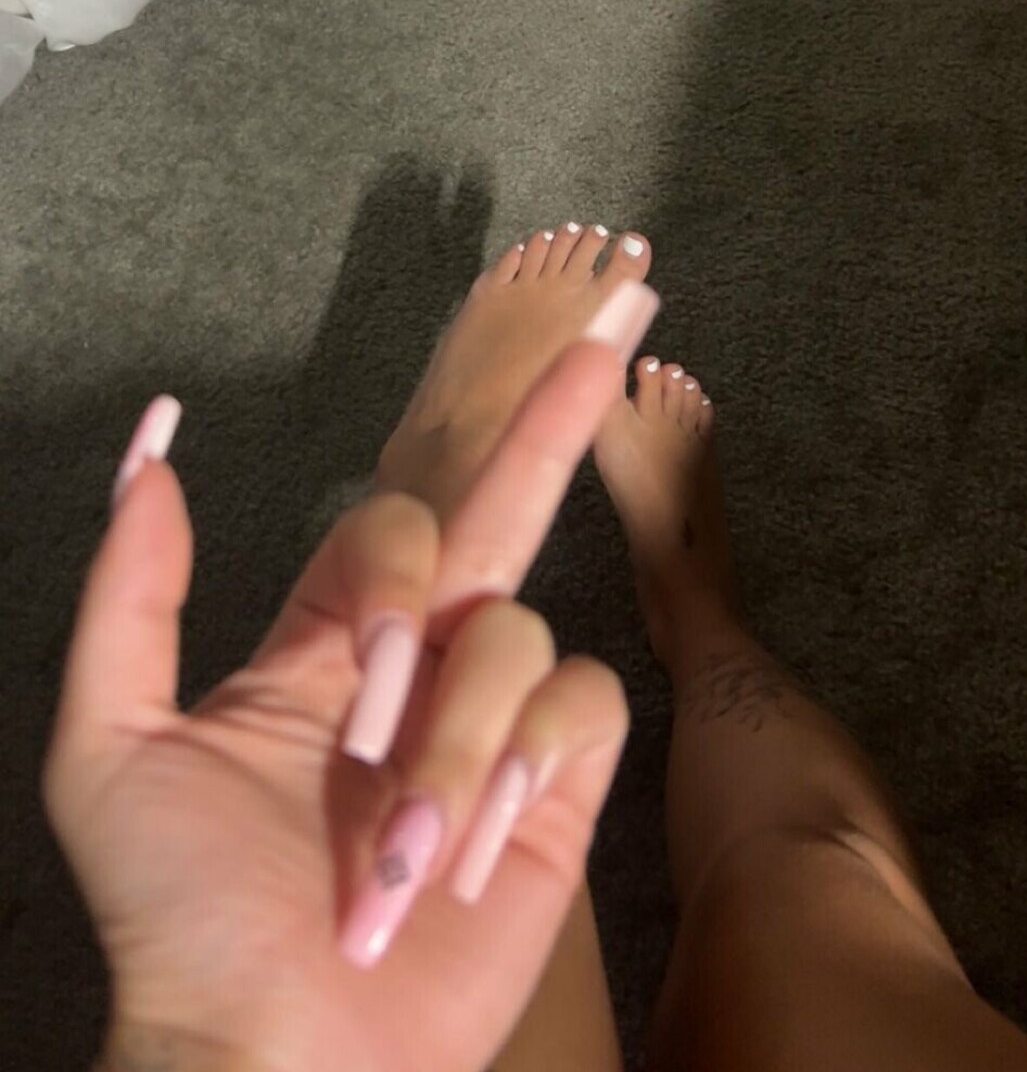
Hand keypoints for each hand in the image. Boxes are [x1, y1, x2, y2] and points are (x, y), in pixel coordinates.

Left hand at [44, 284, 659, 1071]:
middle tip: (613, 327)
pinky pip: (583, 706)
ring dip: (458, 743)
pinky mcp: (560, 784)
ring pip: (523, 639)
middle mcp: (427, 661)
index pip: (402, 518)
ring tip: (402, 852)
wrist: (273, 1052)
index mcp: (337, 640)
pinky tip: (481, 840)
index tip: (373, 658)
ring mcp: (498, 717)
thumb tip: (152, 445)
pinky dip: (526, 762)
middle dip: (552, 421)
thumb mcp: (115, 744)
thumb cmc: (186, 912)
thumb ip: (134, 589)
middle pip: (506, 509)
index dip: (402, 558)